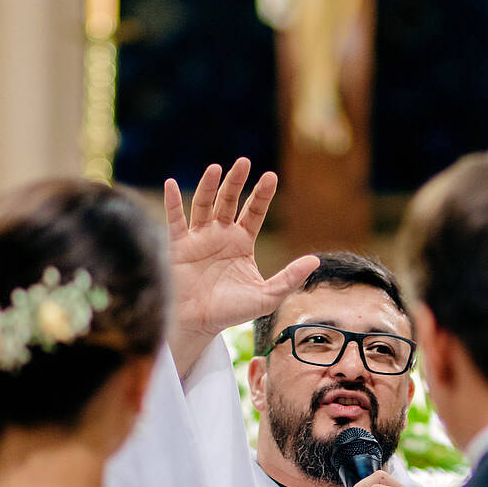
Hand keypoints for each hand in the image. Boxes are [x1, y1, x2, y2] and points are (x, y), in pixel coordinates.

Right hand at [164, 159, 319, 377]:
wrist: (198, 324)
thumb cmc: (231, 312)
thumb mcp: (266, 296)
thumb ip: (289, 278)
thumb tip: (315, 260)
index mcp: (241, 243)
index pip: (254, 212)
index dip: (262, 195)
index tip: (271, 177)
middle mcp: (220, 235)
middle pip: (229, 201)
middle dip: (236, 181)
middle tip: (244, 162)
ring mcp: (198, 238)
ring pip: (204, 205)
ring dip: (209, 186)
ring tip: (215, 168)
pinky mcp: (178, 246)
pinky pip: (174, 220)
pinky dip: (172, 202)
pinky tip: (172, 185)